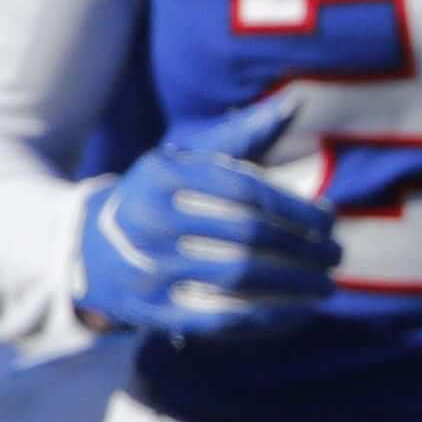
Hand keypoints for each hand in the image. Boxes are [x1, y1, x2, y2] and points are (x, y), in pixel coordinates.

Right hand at [77, 97, 340, 338]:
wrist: (84, 249)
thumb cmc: (157, 196)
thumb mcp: (184, 159)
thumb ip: (241, 136)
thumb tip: (295, 103)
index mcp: (164, 179)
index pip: (247, 194)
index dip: (296, 209)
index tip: (330, 220)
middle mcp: (152, 223)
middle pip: (247, 236)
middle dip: (302, 248)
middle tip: (337, 256)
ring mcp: (148, 270)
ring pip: (237, 278)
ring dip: (293, 284)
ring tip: (326, 284)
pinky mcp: (151, 310)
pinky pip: (218, 318)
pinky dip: (265, 317)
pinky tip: (298, 312)